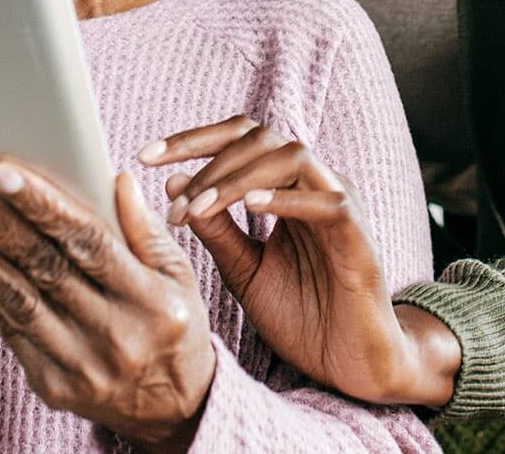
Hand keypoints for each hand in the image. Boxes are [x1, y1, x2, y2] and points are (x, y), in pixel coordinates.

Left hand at [0, 162, 215, 451]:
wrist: (172, 410)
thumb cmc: (174, 328)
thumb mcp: (180, 277)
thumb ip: (146, 229)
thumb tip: (118, 178)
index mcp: (151, 301)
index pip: (89, 242)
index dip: (43, 205)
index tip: (2, 171)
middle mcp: (114, 335)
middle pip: (43, 268)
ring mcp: (80, 364)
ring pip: (16, 300)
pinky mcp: (51, 384)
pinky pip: (9, 329)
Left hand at [142, 116, 460, 406]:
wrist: (350, 366)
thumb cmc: (302, 316)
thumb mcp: (244, 270)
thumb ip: (215, 230)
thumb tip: (173, 182)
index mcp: (289, 188)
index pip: (241, 140)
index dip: (192, 140)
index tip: (145, 157)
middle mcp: (317, 186)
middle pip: (263, 138)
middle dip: (208, 158)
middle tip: (172, 196)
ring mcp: (341, 207)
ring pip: (293, 158)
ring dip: (237, 178)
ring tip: (198, 209)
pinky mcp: (359, 238)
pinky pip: (328, 204)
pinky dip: (288, 199)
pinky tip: (250, 207)